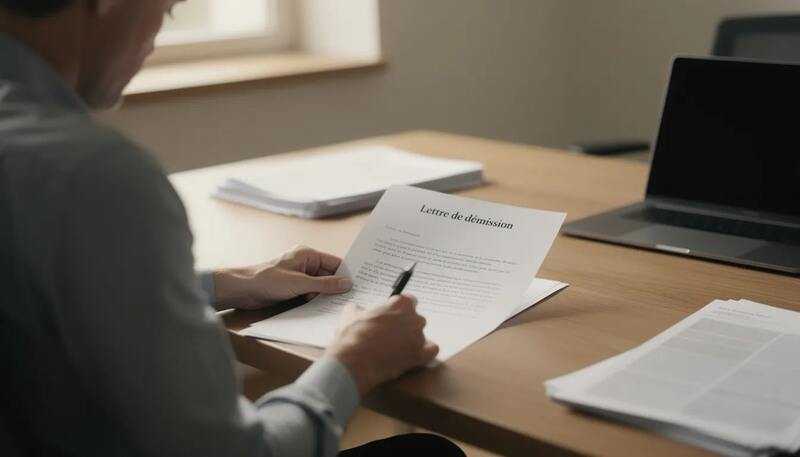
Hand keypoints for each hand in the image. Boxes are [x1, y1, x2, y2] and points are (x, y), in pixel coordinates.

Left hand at [213, 246, 352, 309]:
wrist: (243, 290)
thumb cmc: (267, 280)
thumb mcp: (300, 283)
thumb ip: (324, 284)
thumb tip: (347, 284)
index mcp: (308, 254)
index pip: (335, 262)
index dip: (346, 273)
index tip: (359, 285)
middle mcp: (305, 263)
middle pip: (329, 275)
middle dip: (337, 287)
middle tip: (351, 299)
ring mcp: (300, 276)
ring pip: (320, 286)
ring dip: (326, 295)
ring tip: (337, 306)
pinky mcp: (294, 288)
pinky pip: (311, 293)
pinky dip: (316, 300)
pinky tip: (323, 308)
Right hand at [325, 294, 438, 396]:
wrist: (355, 360)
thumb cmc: (352, 335)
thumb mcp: (350, 314)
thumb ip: (359, 309)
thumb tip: (356, 309)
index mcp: (400, 303)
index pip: (409, 301)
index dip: (400, 309)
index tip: (393, 315)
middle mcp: (413, 318)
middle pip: (416, 319)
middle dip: (405, 326)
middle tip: (391, 334)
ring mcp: (418, 337)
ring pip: (421, 336)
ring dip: (411, 341)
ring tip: (395, 349)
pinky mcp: (419, 356)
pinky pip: (431, 351)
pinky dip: (425, 353)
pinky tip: (415, 356)